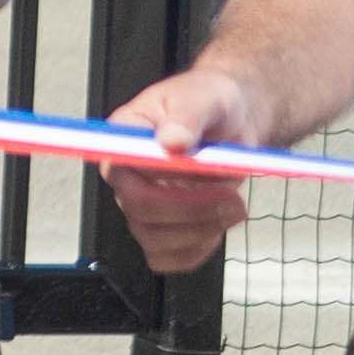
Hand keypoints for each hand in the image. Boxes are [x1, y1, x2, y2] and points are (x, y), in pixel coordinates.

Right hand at [99, 68, 266, 274]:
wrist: (234, 122)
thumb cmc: (212, 104)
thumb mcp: (205, 97)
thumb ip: (188, 116)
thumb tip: (171, 141)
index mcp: (122, 138)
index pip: (118, 169)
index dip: (154, 178)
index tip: (194, 173)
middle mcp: (126, 175)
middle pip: (139, 210)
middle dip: (192, 209)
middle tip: (232, 197)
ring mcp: (142, 205)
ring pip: (154, 239)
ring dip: (201, 230)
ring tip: (235, 206)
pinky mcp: (162, 228)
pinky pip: (167, 257)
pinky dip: (196, 250)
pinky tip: (216, 227)